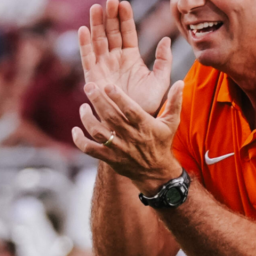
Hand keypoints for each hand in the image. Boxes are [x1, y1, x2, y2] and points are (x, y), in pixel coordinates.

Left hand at [72, 76, 185, 194]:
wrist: (156, 173)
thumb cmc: (162, 143)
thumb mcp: (172, 123)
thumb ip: (175, 102)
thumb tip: (180, 82)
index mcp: (145, 126)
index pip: (131, 111)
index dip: (119, 98)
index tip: (108, 85)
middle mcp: (131, 137)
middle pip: (111, 117)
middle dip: (98, 101)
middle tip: (88, 86)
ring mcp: (118, 149)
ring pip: (98, 132)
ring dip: (87, 118)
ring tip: (83, 106)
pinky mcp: (109, 158)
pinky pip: (90, 150)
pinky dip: (80, 141)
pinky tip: (75, 129)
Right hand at [79, 0, 172, 115]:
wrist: (135, 123)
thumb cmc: (148, 104)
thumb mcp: (160, 80)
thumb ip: (163, 60)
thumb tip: (165, 39)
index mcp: (132, 57)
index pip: (127, 33)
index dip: (125, 18)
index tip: (124, 3)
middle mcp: (116, 59)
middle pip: (111, 33)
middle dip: (110, 17)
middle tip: (110, 0)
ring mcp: (104, 66)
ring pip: (98, 41)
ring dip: (96, 24)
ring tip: (96, 8)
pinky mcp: (93, 77)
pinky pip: (87, 58)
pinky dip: (84, 44)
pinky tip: (83, 30)